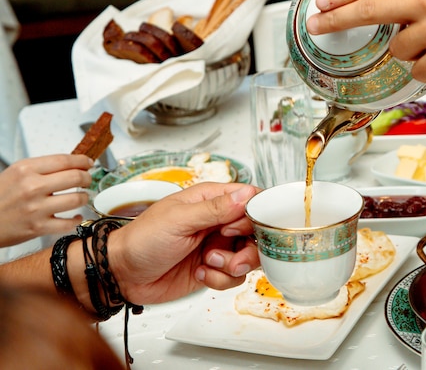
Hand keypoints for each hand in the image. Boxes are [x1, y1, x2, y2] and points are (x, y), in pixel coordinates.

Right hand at [0, 154, 92, 246]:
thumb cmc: (0, 195)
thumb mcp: (16, 173)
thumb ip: (42, 168)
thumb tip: (72, 164)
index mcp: (26, 169)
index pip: (65, 160)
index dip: (82, 161)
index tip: (88, 163)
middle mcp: (32, 187)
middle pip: (76, 178)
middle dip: (87, 178)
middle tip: (87, 180)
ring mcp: (36, 208)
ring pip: (77, 199)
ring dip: (84, 197)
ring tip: (81, 197)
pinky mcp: (38, 228)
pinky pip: (69, 223)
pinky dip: (77, 219)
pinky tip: (76, 216)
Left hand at [108, 182, 261, 304]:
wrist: (122, 274)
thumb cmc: (142, 239)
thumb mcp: (179, 220)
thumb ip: (215, 208)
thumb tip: (246, 194)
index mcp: (210, 200)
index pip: (250, 199)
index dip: (253, 215)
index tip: (237, 228)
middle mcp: (218, 221)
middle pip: (255, 231)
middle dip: (248, 247)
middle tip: (227, 254)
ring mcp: (217, 245)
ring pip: (249, 256)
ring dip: (233, 264)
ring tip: (209, 264)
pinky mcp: (214, 268)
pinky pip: (235, 276)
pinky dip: (220, 279)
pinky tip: (200, 273)